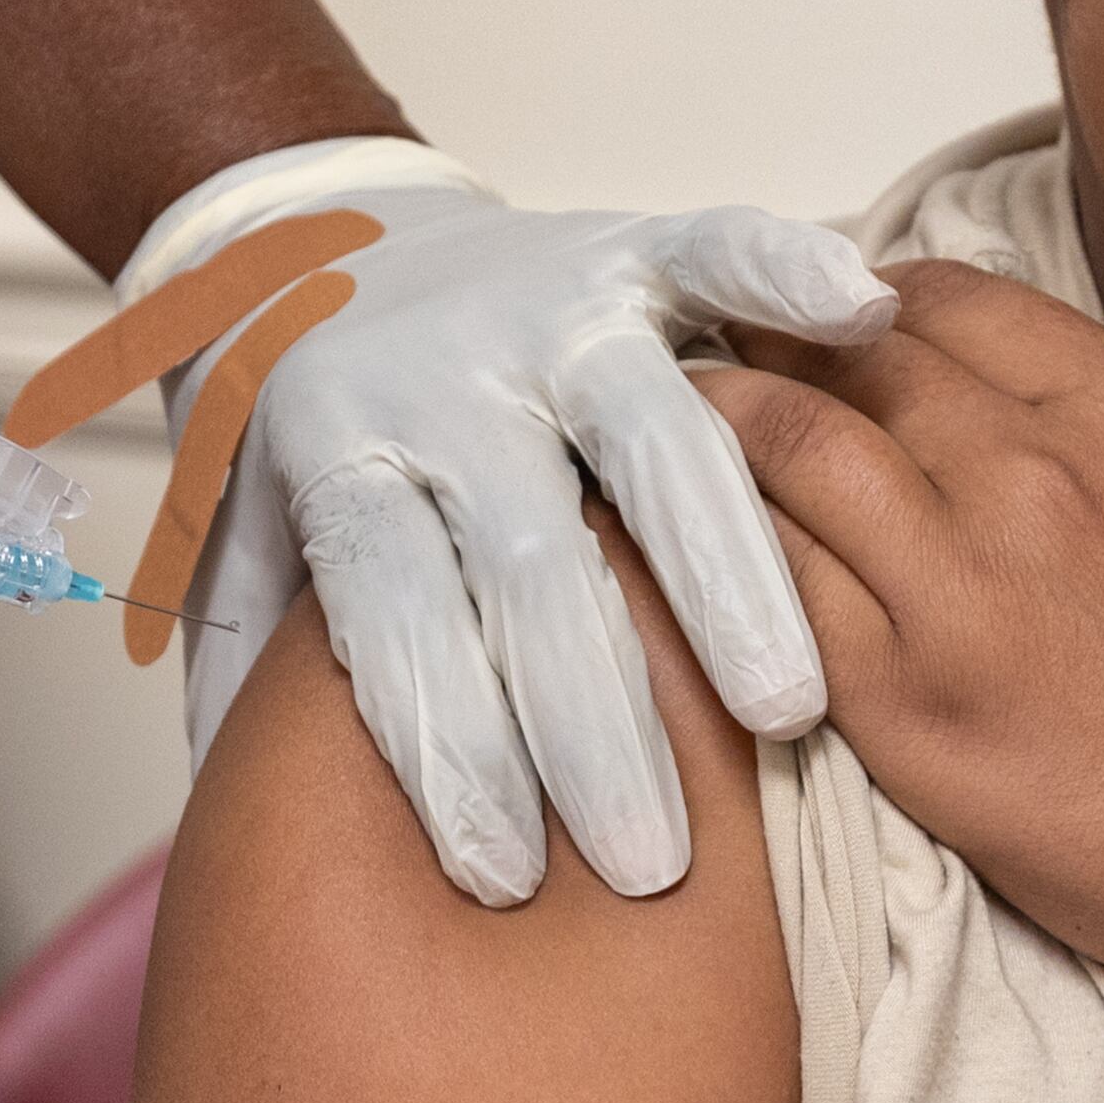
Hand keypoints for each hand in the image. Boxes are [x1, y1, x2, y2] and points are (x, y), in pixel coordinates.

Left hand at [172, 178, 895, 904]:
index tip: (502, 873)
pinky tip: (868, 316)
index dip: (443, 741)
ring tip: (786, 711)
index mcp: (336, 455)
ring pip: (653, 443)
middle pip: (527, 560)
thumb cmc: (298, 427)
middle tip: (651, 861)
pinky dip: (787, 272)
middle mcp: (441, 381)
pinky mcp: (624, 248)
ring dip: (726, 576)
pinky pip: (715, 252)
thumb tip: (235, 857)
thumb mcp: (237, 542)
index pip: (390, 613)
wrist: (301, 229)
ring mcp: (542, 309)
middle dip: (592, 719)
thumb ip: (244, 677)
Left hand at [700, 262, 1103, 986]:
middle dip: (769, 333)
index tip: (825, 308)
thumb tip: (1099, 354)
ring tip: (670, 408)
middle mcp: (1028, 480)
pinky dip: (709, 540)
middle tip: (712, 334)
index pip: (944, 301)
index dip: (863, 294)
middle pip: (851, 361)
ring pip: (786, 451)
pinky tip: (669, 525)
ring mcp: (956, 591)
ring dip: (714, 414)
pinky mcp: (901, 704)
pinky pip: (769, 588)